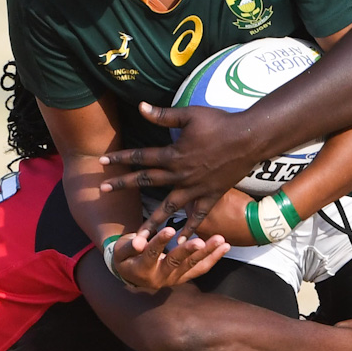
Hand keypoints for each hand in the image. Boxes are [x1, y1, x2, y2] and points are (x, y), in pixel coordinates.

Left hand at [98, 104, 267, 235]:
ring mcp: (195, 188)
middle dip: (124, 185)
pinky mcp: (210, 196)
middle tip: (103, 191)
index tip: (102, 161)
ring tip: (138, 238)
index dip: (120, 158)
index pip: (141, 157)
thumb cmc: (220, 123)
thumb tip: (140, 107)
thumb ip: (163, 116)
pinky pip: (197, 217)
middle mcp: (181, 175)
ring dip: (151, 222)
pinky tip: (178, 243)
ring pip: (168, 208)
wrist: (249, 138)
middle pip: (147, 181)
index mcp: (174, 155)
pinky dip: (188, 230)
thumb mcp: (190, 115)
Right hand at [111, 228, 229, 290]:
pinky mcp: (185, 276)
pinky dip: (214, 258)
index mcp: (143, 269)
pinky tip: (225, 246)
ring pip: (193, 266)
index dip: (160, 242)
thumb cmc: (126, 257)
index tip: (170, 229)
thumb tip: (137, 243)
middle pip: (176, 262)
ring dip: (207, 253)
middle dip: (189, 251)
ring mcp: (175, 278)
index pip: (152, 253)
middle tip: (200, 242)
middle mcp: (161, 277)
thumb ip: (128, 246)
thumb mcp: (121, 252)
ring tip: (220, 240)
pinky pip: (201, 268)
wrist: (133, 275)